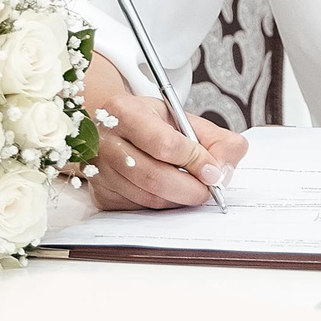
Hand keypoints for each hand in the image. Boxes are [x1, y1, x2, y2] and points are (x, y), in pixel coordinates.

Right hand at [88, 72, 245, 209]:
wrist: (115, 128)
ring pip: (148, 197)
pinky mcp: (100, 194)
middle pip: (154, 177)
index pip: (165, 144)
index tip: (214, 171)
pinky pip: (139, 208)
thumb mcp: (187, 119)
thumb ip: (217, 140)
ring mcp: (98, 170)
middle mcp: (105, 142)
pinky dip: (162, 204)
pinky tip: (168, 190)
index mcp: (125, 112)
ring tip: (191, 188)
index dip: (195, 161)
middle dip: (190, 189)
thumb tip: (222, 173)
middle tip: (208, 190)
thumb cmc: (153, 124)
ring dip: (178, 199)